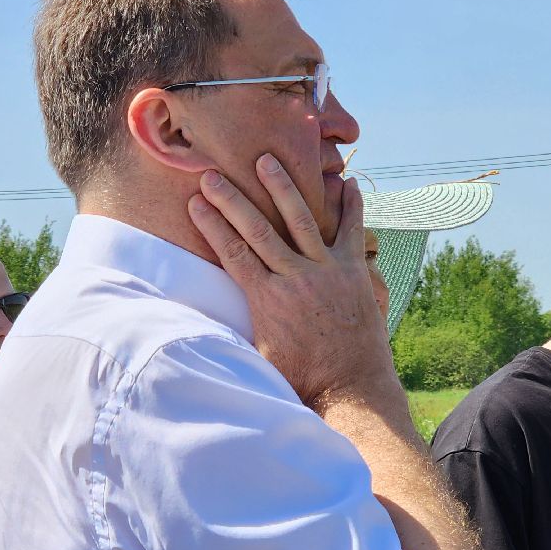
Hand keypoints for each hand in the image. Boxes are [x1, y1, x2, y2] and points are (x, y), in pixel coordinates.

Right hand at [188, 156, 397, 410]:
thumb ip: (239, 330)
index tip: (195, 201)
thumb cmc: (302, 380)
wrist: (351, 389)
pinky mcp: (355, 273)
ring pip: (301, 220)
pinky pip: (352, 231)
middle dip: (233, 199)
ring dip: (283, 188)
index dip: (212, 225)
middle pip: (258, 230)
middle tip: (213, 173)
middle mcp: (295, 278)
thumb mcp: (259, 357)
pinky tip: (348, 182)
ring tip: (267, 160)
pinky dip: (351, 206)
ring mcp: (328, 271)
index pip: (232, 252)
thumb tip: (204, 324)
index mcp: (267, 299)